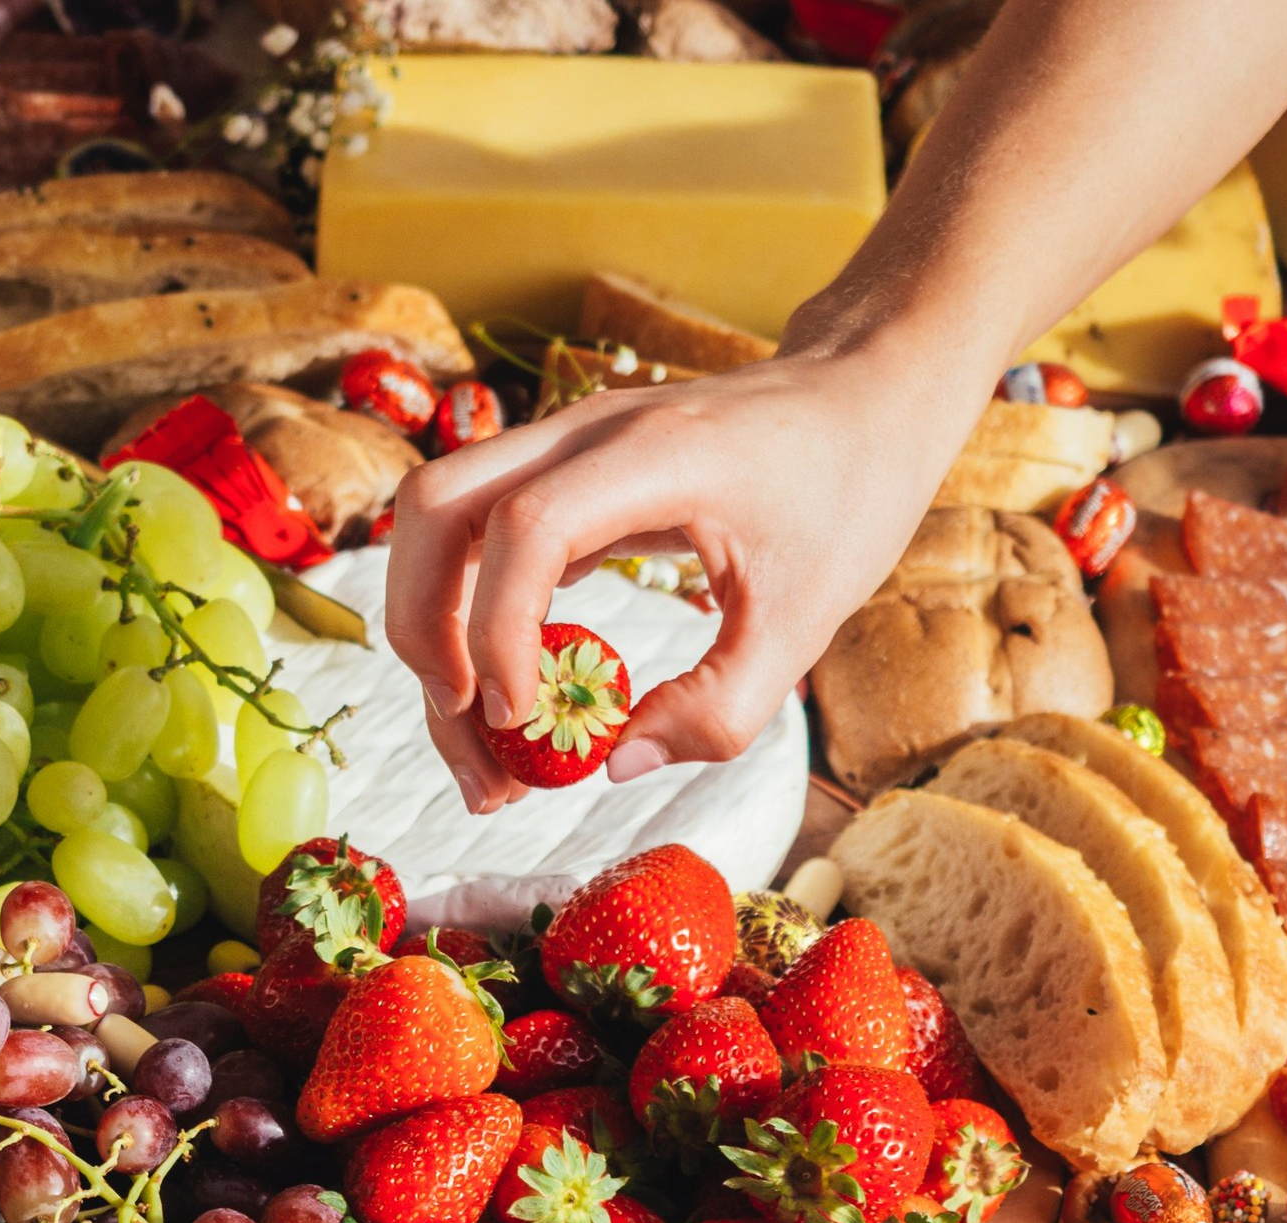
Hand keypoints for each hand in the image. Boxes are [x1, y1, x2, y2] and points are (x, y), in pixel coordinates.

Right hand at [386, 340, 979, 812]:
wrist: (865, 393)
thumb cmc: (847, 491)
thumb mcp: (808, 617)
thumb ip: (721, 706)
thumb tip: (620, 764)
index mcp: (651, 455)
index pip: (525, 530)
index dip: (498, 632)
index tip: (521, 721)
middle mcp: (584, 433)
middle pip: (433, 507)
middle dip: (421, 630)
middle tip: (467, 729)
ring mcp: (562, 445)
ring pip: (433, 518)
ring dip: (426, 627)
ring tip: (475, 734)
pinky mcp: (560, 474)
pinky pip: (472, 536)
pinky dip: (463, 614)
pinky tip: (508, 694)